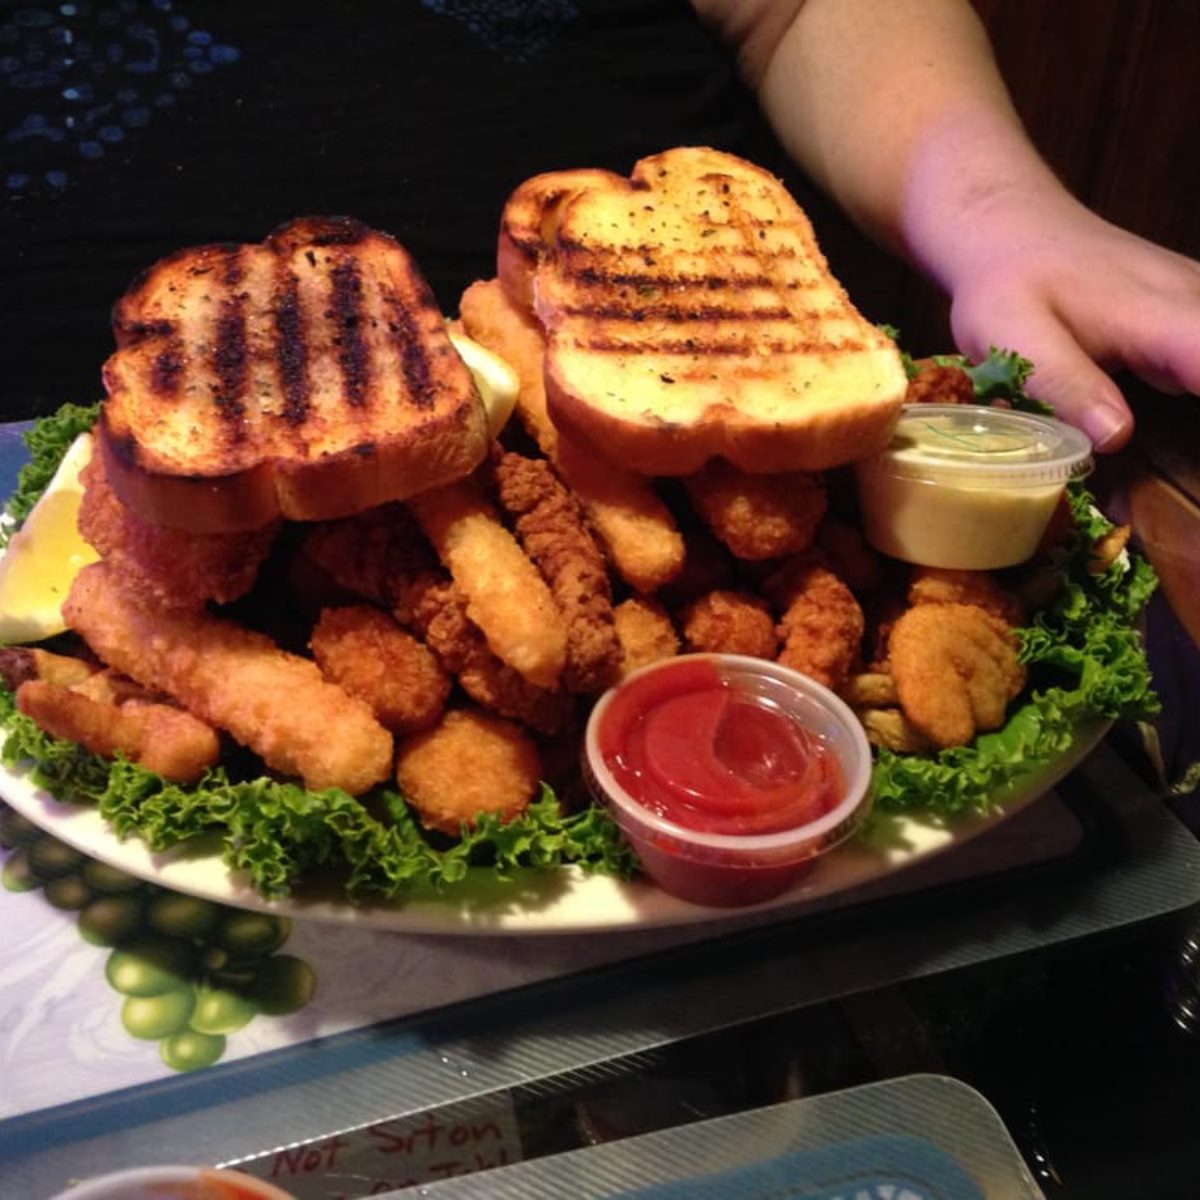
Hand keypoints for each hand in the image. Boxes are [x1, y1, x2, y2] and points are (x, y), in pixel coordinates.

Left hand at [941, 187, 1199, 450]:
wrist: (1015, 232)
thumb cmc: (1008, 285)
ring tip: (1163, 444)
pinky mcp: (1191, 309)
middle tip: (1196, 476)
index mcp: (1162, 316)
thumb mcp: (1014, 339)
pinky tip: (1167, 396)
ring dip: (1197, 394)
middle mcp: (1197, 302)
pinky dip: (1195, 379)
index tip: (1197, 463)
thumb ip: (1066, 385)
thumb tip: (1116, 436)